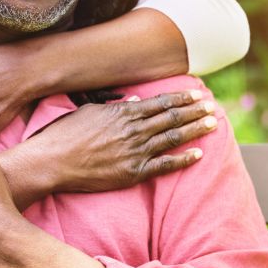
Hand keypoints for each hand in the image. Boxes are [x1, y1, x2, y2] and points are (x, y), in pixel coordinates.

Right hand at [27, 90, 217, 194]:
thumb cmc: (66, 134)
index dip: (182, 98)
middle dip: (195, 112)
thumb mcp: (89, 111)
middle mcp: (134, 130)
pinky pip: (165, 165)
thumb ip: (116, 108)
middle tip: (213, 108)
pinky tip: (199, 154)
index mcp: (123, 113)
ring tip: (213, 125)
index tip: (198, 95)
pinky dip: (183, 160)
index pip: (160, 103)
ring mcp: (135, 151)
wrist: (53, 161)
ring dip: (195, 130)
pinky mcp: (133, 172)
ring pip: (173, 138)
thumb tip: (136, 102)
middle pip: (172, 118)